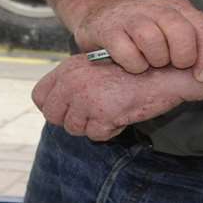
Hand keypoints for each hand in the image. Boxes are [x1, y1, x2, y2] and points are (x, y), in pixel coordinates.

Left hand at [32, 55, 186, 140]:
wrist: (164, 72)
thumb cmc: (133, 71)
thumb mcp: (96, 67)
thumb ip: (74, 82)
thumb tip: (56, 107)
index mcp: (68, 68)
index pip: (39, 96)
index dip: (52, 107)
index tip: (67, 110)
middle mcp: (72, 82)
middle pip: (53, 117)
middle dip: (71, 120)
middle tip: (92, 115)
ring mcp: (86, 98)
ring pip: (75, 128)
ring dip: (93, 125)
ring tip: (111, 109)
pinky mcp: (102, 114)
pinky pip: (97, 135)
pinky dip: (110, 130)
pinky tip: (122, 114)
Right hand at [75, 0, 202, 80]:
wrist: (101, 11)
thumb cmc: (143, 27)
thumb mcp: (170, 27)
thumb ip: (190, 41)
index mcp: (177, 7)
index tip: (202, 75)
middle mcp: (156, 7)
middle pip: (181, 32)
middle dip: (181, 57)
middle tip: (172, 65)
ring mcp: (131, 16)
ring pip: (153, 40)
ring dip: (155, 60)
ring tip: (150, 63)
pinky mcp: (109, 29)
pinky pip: (128, 53)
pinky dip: (134, 65)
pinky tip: (132, 64)